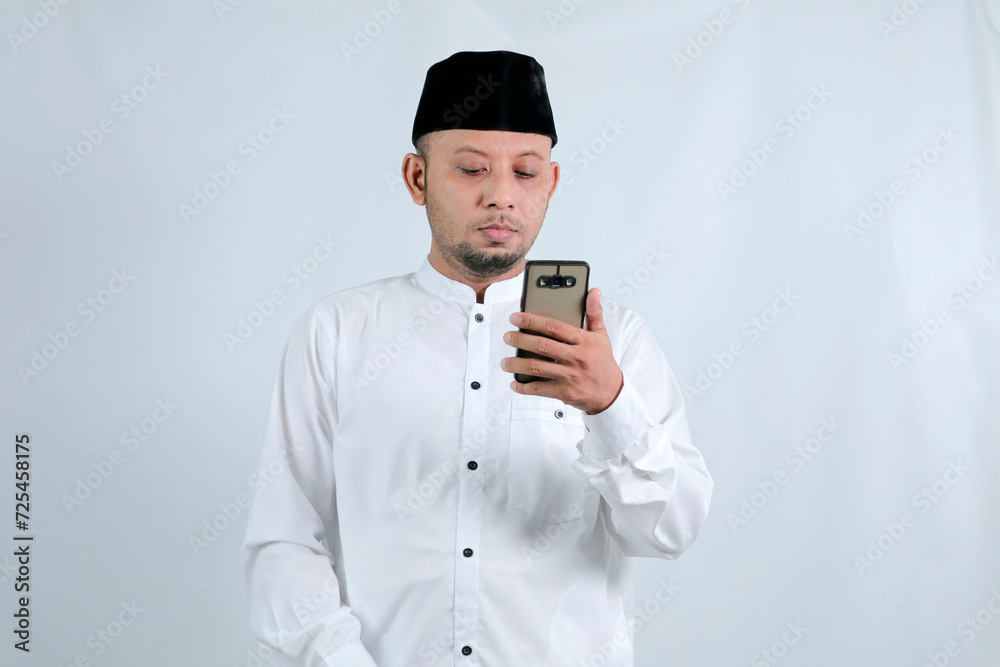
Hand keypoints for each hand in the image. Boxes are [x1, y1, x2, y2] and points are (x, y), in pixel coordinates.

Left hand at [501, 287, 623, 414]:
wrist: (612, 392)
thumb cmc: (603, 361)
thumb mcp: (601, 335)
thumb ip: (594, 312)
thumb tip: (594, 291)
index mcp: (584, 341)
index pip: (554, 326)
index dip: (532, 320)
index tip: (516, 317)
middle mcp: (577, 357)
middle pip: (542, 346)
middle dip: (520, 340)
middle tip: (507, 337)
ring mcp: (570, 376)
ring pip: (537, 367)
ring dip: (516, 364)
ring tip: (505, 362)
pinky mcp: (566, 392)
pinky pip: (540, 389)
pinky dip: (524, 387)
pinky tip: (515, 383)